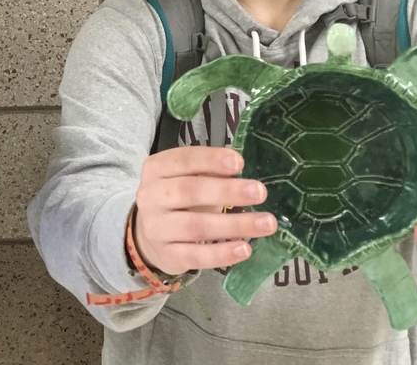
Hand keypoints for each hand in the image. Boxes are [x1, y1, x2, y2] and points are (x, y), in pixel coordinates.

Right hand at [133, 146, 276, 274]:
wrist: (150, 236)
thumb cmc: (177, 199)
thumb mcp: (186, 177)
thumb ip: (208, 171)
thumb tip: (240, 169)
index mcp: (156, 169)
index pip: (182, 160)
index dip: (210, 160)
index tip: (239, 163)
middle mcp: (151, 196)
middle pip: (189, 191)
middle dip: (226, 191)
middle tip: (260, 192)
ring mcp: (156, 228)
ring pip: (196, 226)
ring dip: (234, 225)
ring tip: (266, 223)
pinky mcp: (167, 256)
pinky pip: (196, 256)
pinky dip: (222, 253)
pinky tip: (244, 249)